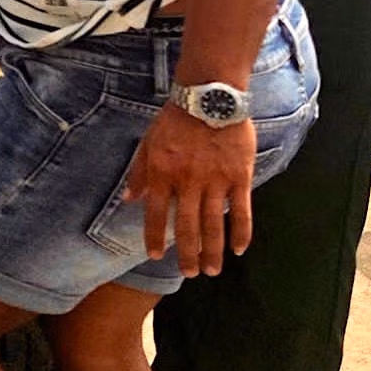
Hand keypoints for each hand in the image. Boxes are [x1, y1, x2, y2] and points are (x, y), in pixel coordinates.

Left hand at [123, 104, 256, 277]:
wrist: (210, 96)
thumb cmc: (175, 119)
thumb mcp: (149, 142)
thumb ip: (139, 172)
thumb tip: (129, 199)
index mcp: (163, 173)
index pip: (157, 214)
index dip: (156, 237)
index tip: (156, 255)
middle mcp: (188, 182)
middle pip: (188, 226)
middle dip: (188, 254)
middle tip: (191, 274)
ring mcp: (216, 181)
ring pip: (214, 224)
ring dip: (212, 251)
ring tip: (212, 271)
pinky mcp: (240, 176)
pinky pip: (241, 210)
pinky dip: (241, 232)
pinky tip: (238, 250)